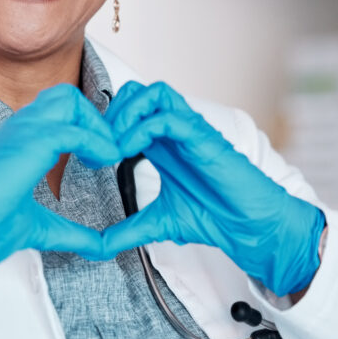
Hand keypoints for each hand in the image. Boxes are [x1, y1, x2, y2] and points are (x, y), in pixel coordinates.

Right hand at [0, 84, 120, 300]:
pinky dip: (97, 142)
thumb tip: (100, 246)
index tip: (103, 158)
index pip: (59, 111)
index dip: (87, 128)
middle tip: (107, 154)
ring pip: (69, 99)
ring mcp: (21, 132)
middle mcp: (20, 129)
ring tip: (107, 157)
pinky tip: (104, 162)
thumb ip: (70, 231)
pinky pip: (73, 129)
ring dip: (96, 126)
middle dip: (95, 119)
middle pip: (67, 96)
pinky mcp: (28, 144)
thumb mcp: (39, 227)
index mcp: (18, 142)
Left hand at [102, 81, 325, 296]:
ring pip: (152, 92)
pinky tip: (127, 152)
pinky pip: (168, 117)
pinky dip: (141, 128)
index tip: (89, 158)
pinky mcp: (202, 137)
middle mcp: (174, 131)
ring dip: (125, 113)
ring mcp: (188, 130)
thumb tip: (98, 247)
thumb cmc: (212, 216)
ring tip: (112, 145)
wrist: (248, 227)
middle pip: (135, 92)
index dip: (103, 126)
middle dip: (110, 113)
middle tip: (98, 146)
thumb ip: (127, 230)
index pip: (127, 110)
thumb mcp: (157, 223)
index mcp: (161, 143)